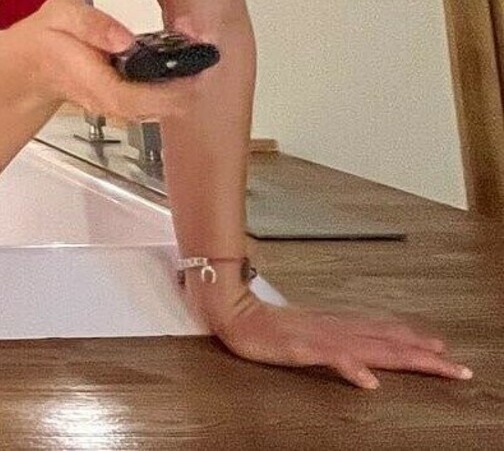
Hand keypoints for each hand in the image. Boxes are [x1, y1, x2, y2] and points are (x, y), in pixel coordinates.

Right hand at [0, 0, 205, 122]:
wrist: (29, 69)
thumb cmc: (43, 42)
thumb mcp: (56, 16)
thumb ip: (90, 24)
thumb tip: (124, 40)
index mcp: (92, 81)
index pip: (138, 99)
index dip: (172, 86)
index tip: (194, 62)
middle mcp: (110, 101)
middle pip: (162, 108)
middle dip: (190, 79)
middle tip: (200, 42)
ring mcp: (121, 106)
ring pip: (165, 106)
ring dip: (187, 79)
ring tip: (193, 43)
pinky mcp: (128, 102)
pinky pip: (159, 99)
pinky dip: (178, 79)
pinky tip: (180, 52)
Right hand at [206, 291, 472, 388]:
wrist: (231, 310)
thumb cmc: (265, 324)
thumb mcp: (302, 332)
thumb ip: (328, 339)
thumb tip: (353, 352)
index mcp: (336, 326)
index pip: (383, 333)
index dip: (414, 341)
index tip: (444, 350)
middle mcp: (334, 329)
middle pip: (387, 343)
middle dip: (425, 356)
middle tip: (459, 367)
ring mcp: (319, 337)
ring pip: (370, 349)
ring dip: (403, 357)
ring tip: (433, 365)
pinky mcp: (300, 348)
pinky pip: (331, 358)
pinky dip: (352, 369)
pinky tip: (369, 382)